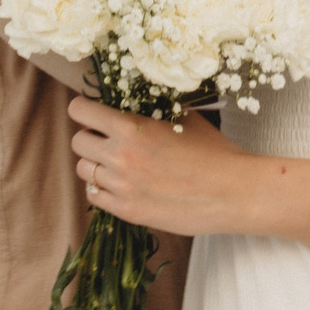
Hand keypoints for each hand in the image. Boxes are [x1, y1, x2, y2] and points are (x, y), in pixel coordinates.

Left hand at [68, 97, 254, 235]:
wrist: (232, 192)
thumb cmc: (213, 152)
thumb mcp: (185, 118)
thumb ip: (155, 109)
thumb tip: (139, 99)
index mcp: (131, 128)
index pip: (80, 111)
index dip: (84, 108)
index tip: (92, 111)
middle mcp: (119, 156)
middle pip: (78, 141)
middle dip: (90, 136)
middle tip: (107, 138)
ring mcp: (121, 186)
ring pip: (83, 170)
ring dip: (96, 164)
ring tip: (117, 163)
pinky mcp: (127, 211)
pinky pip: (94, 196)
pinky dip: (102, 188)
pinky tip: (121, 183)